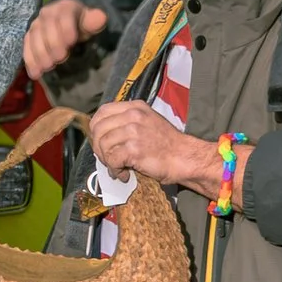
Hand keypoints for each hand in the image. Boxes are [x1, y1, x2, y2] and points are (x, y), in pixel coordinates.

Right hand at [24, 0, 110, 80]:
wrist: (68, 25)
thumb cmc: (82, 25)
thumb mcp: (91, 22)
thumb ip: (95, 21)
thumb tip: (101, 17)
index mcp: (64, 7)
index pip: (63, 16)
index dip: (66, 28)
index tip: (71, 42)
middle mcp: (46, 13)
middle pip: (46, 28)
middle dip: (52, 44)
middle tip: (60, 59)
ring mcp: (35, 25)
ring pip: (33, 38)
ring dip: (39, 54)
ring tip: (48, 67)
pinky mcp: (28, 37)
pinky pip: (26, 48)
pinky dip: (30, 61)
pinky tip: (35, 73)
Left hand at [89, 102, 228, 195]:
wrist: (186, 158)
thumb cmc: (167, 145)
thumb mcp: (147, 122)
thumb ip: (125, 122)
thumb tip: (101, 134)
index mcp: (135, 107)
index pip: (102, 111)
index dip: (96, 127)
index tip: (99, 139)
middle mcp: (133, 116)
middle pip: (98, 128)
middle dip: (98, 146)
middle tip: (107, 158)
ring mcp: (133, 131)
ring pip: (102, 144)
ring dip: (106, 160)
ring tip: (117, 167)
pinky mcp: (134, 149)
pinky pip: (111, 159)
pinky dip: (115, 170)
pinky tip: (124, 174)